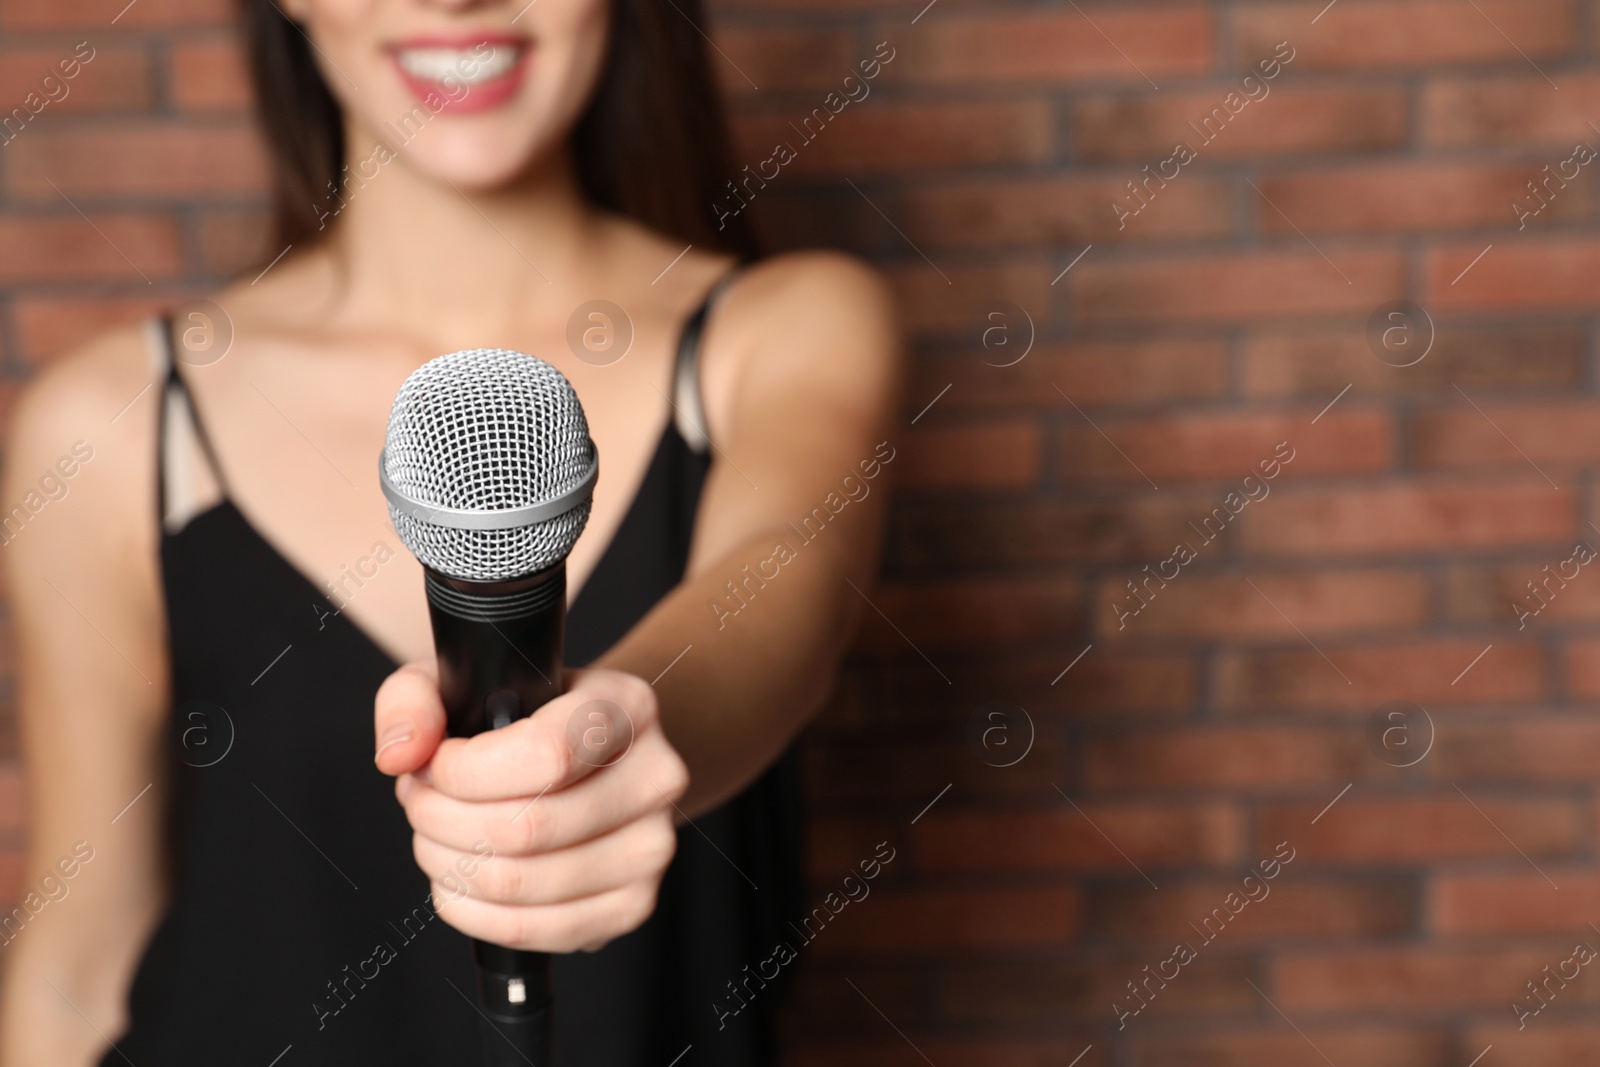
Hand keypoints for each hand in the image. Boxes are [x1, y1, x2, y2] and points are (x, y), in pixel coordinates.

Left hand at [373, 663, 688, 952]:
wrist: (591, 761)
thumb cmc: (522, 718)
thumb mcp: (465, 681)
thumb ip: (414, 699)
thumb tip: (401, 755)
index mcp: (627, 707)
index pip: (547, 754)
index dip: (465, 771)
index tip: (434, 765)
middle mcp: (655, 777)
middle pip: (527, 828)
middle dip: (441, 820)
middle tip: (419, 802)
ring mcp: (650, 848)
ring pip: (521, 884)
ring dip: (448, 866)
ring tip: (434, 837)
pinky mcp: (632, 905)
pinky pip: (533, 931)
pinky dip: (472, 913)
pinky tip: (459, 880)